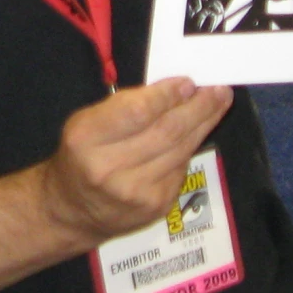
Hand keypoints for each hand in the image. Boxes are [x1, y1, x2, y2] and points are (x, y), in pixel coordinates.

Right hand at [38, 78, 232, 246]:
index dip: (167, 96)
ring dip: (204, 123)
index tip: (189, 81)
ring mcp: (136, 191)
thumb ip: (125, 106)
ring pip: (181, 149)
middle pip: (166, 131)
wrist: (74, 211)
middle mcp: (109, 168)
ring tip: (219, 102)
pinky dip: (190, 145)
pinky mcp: (156, 205)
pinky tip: (198, 130)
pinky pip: (181, 167)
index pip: (136, 113)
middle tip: (219, 89)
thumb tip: (174, 89)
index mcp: (86, 139)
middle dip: (198, 107)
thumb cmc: (80, 156)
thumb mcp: (87, 122)